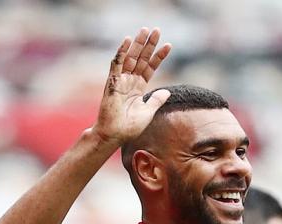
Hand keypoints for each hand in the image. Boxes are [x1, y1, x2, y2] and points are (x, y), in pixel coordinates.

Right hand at [92, 27, 171, 144]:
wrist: (115, 135)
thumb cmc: (129, 127)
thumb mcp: (148, 112)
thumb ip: (156, 100)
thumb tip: (167, 92)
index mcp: (138, 87)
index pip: (150, 67)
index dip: (159, 56)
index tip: (169, 45)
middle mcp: (130, 81)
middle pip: (141, 58)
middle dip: (149, 44)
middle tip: (156, 29)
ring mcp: (121, 80)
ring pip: (130, 57)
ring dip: (138, 44)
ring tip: (145, 30)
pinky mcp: (112, 82)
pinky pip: (117, 64)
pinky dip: (122, 52)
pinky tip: (127, 40)